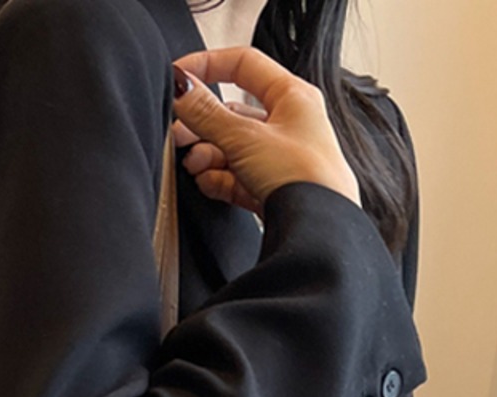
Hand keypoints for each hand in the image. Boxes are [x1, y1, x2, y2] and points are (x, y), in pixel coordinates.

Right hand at [171, 46, 360, 215]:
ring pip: (230, 147)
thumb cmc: (304, 178)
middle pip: (231, 113)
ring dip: (207, 156)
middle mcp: (287, 124)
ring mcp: (277, 158)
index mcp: (292, 97)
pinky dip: (217, 179)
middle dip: (201, 125)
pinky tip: (208, 183)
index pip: (244, 65)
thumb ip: (207, 114)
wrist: (318, 231)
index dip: (208, 66)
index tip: (179, 79)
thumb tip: (182, 91)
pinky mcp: (268, 189)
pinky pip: (234, 176)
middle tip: (178, 134)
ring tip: (194, 165)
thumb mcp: (245, 138)